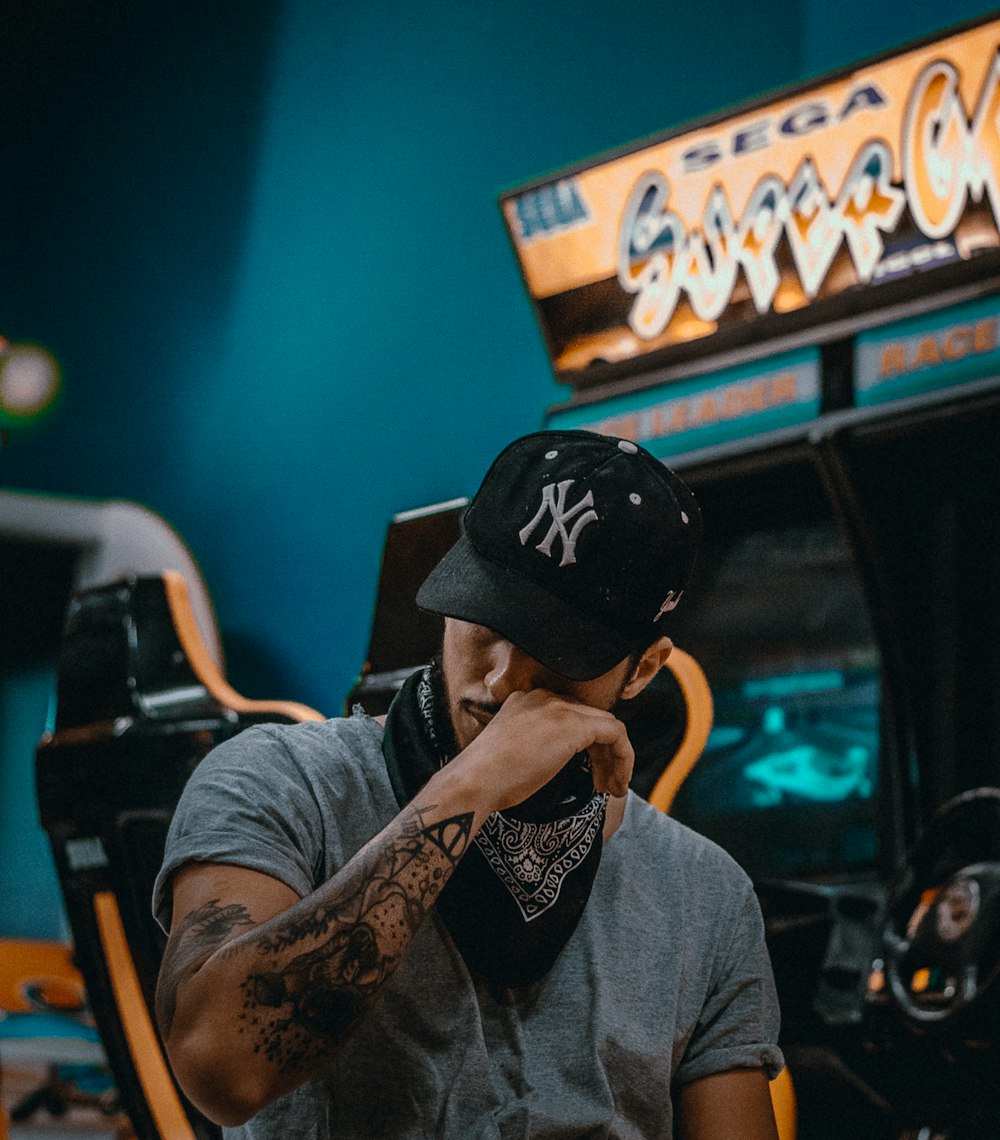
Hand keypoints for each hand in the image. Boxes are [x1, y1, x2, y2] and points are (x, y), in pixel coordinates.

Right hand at [455, 689, 633, 814]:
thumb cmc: (488, 779)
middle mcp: (545, 697)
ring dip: (616, 760)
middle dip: (604, 754)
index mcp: (527, 700)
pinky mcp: (574, 724)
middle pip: (591, 720)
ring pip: (607, 727)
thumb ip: (537, 746)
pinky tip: (617, 784)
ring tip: (615, 790)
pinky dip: (623, 759)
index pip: (571, 716)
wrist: (475, 782)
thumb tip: (557, 760)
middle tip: (606, 785)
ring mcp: (560, 708)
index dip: (587, 746)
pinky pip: (616, 734)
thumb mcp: (514, 753)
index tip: (589, 775)